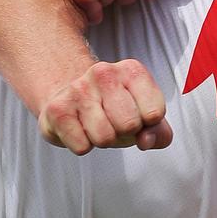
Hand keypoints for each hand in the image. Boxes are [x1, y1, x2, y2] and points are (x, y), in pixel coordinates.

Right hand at [38, 59, 172, 154]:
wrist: (70, 98)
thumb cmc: (114, 109)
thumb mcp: (145, 116)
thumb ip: (159, 132)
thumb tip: (145, 141)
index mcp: (132, 71)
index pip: (154, 113)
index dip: (147, 125)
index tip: (137, 115)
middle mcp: (104, 73)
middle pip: (129, 125)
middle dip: (124, 133)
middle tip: (114, 122)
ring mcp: (78, 88)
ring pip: (104, 138)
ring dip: (102, 140)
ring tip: (96, 124)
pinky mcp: (57, 109)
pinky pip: (82, 146)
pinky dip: (83, 145)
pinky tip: (79, 128)